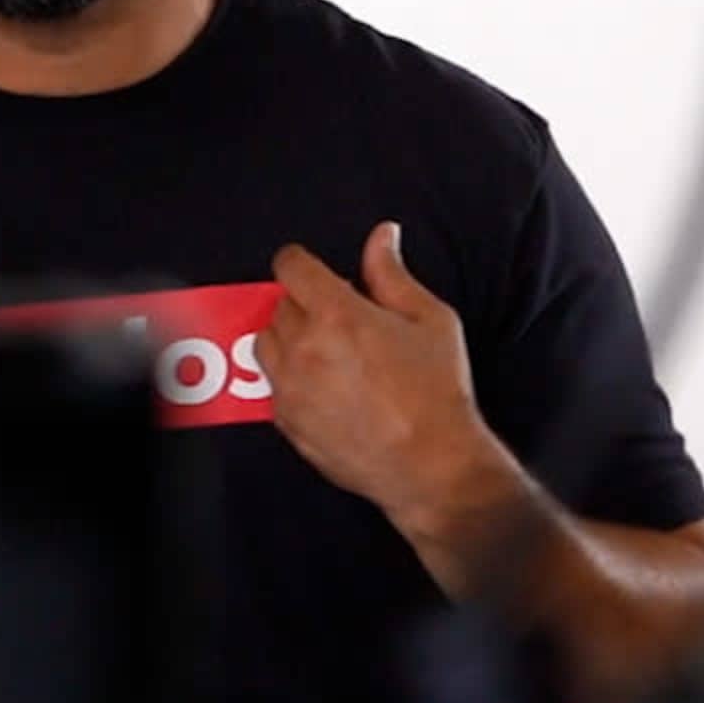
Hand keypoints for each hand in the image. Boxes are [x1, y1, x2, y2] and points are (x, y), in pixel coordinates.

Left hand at [253, 222, 502, 523]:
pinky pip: (272, 385)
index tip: (311, 269)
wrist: (432, 465)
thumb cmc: (437, 393)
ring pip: (266, 343)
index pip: (290, 266)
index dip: (300, 262)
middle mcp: (304, 349)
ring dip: (289, 338)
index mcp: (337, 316)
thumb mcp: (430, 320)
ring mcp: (290, 389)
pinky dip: (289, 378)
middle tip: (340, 319)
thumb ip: (393, 274)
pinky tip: (325, 387)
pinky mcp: (287, 423)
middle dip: (305, 303)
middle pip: (280, 304)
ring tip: (327, 351)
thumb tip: (381, 237)